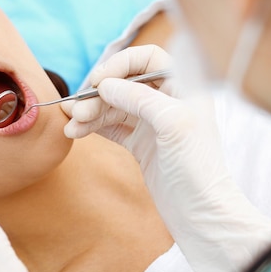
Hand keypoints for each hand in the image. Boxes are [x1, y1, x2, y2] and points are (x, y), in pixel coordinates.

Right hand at [64, 45, 270, 271]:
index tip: (98, 81)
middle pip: (125, 83)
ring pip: (114, 106)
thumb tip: (104, 84)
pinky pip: (112, 126)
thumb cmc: (197, 167)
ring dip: (90, 112)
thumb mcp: (172, 123)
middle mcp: (168, 100)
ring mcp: (152, 123)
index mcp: (184, 87)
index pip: (148, 58)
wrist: (200, 213)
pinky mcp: (141, 143)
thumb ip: (138, 98)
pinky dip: (93, 127)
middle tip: (77, 110)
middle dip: (98, 94)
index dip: (121, 64)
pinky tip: (76, 132)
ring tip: (71, 126)